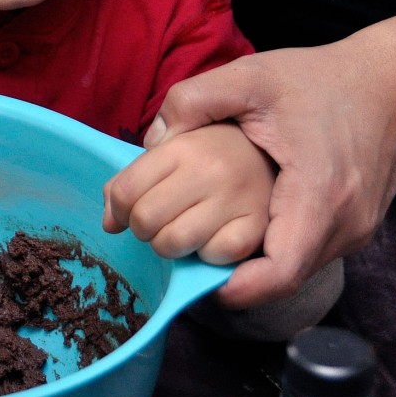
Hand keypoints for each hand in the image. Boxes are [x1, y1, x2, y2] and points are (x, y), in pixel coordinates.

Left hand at [102, 121, 274, 265]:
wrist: (286, 138)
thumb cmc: (222, 144)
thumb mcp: (177, 140)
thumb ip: (136, 172)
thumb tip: (109, 221)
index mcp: (183, 146)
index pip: (124, 191)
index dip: (117, 209)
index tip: (127, 211)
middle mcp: (210, 171)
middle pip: (144, 221)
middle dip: (142, 228)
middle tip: (159, 220)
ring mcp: (236, 199)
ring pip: (173, 244)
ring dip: (170, 246)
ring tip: (182, 229)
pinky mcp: (259, 226)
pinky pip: (213, 258)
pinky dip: (208, 255)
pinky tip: (213, 237)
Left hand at [142, 39, 395, 309]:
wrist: (394, 82)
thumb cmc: (322, 79)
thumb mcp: (250, 76)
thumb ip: (194, 100)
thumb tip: (152, 139)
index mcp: (320, 194)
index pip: (279, 272)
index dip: (236, 286)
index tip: (198, 275)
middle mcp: (346, 224)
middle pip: (283, 275)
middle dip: (235, 270)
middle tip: (191, 247)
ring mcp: (357, 230)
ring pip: (298, 266)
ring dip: (257, 259)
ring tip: (214, 230)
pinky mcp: (359, 226)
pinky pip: (311, 250)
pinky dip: (277, 243)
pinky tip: (250, 216)